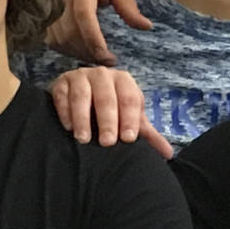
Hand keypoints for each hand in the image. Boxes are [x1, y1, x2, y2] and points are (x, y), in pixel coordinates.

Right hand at [47, 0, 152, 66]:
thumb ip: (128, 6)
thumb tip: (146, 27)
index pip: (84, 15)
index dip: (93, 38)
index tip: (107, 56)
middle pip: (70, 32)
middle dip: (89, 51)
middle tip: (108, 60)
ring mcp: (46, 3)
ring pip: (59, 38)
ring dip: (77, 53)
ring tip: (96, 56)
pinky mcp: (40, 12)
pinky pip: (50, 38)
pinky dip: (65, 48)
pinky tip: (79, 49)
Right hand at [48, 67, 174, 157]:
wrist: (82, 94)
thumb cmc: (112, 109)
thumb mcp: (129, 119)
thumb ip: (147, 135)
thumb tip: (169, 154)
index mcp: (124, 81)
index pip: (130, 98)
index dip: (130, 118)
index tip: (129, 138)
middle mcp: (103, 75)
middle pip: (106, 97)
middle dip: (108, 120)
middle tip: (107, 143)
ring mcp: (80, 77)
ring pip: (82, 95)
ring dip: (83, 118)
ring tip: (83, 139)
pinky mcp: (61, 83)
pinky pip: (62, 96)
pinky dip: (65, 112)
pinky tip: (68, 128)